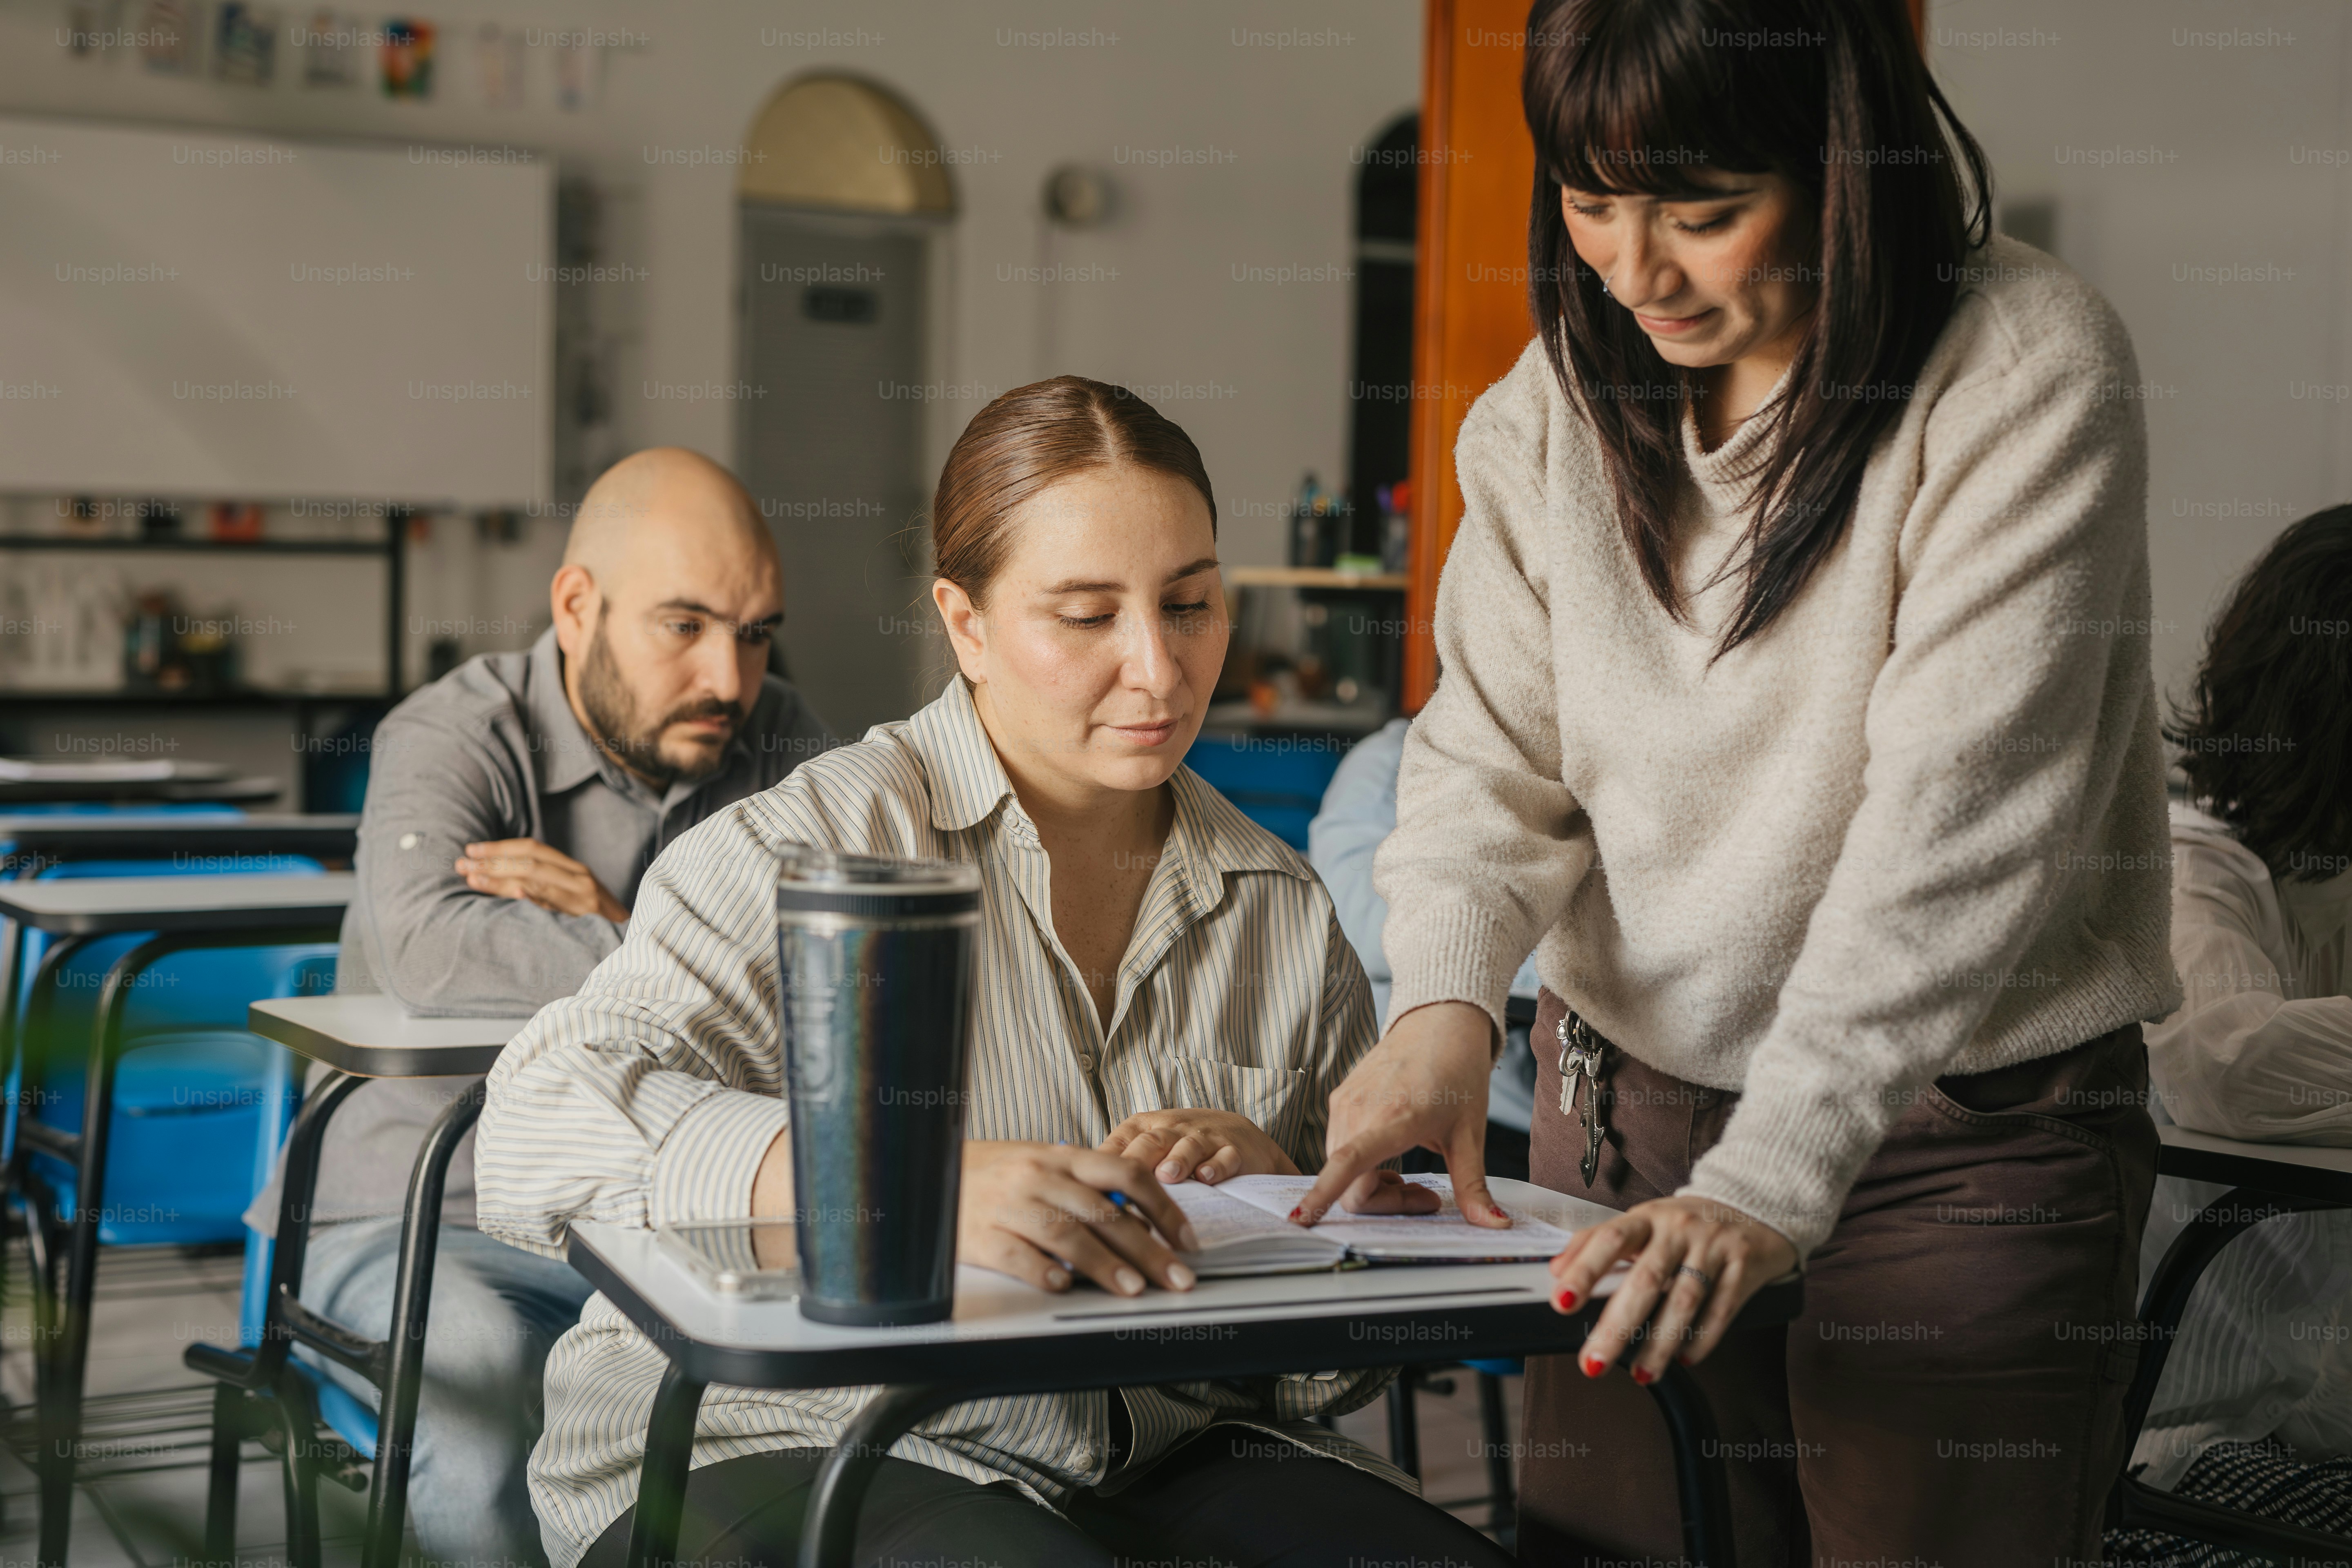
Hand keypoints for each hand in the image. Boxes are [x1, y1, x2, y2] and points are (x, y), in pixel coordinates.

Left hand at [457, 838, 629, 921]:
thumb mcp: (574, 895)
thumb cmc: (596, 921)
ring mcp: (583, 898)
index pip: (532, 848)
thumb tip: (504, 878)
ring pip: (537, 880)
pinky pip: (556, 905)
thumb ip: (547, 884)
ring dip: (502, 878)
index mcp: (574, 870)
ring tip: (473, 879)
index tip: (471, 850)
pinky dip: (537, 896)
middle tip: (461, 865)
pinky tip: (517, 892)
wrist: (632, 941)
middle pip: (530, 861)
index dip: (500, 847)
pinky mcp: (586, 918)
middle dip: (493, 862)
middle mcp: (579, 879)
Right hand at [958, 1141, 1202, 1296]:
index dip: (1164, 1208)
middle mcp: (1039, 1176)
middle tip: (1178, 1277)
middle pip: (1104, 1212)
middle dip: (1148, 1248)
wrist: (928, 1170)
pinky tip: (1061, 1285)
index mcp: (1062, 1157)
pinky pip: (1014, 1253)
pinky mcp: (980, 1234)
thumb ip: (1089, 1188)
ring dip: (1104, 1263)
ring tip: (1133, 1288)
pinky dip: (1040, 1269)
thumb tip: (1142, 1222)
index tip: (1187, 1240)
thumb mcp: (1046, 1166)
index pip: (1126, 1174)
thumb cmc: (997, 1173)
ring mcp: (1009, 1204)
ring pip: (1065, 1233)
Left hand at [1099, 1108, 1299, 1185]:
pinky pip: (1225, 1156)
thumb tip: (1084, 1196)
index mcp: (1146, 1127)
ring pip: (1188, 1145)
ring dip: (1177, 1159)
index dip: (1105, 1161)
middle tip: (1125, 1179)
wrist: (1240, 1135)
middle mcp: (1173, 1129)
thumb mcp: (1151, 1148)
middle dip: (1138, 1159)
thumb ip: (1122, 1166)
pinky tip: (1207, 1177)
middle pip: (1152, 1141)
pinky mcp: (1233, 1150)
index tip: (1089, 1183)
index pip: (1122, 1141)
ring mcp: (1204, 1138)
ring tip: (1167, 1175)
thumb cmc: (1183, 1145)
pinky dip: (1217, 1166)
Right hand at [1293, 1001, 1506, 1226]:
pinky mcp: (1340, 1098)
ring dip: (1372, 1185)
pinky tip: (1391, 1152)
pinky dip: (1361, 1165)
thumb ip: (1473, 1186)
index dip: (1322, 1196)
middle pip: (1349, 1183)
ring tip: (1407, 1174)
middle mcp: (1360, 1109)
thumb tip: (1495, 1225)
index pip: (1348, 1164)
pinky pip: (1339, 1148)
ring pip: (1341, 1168)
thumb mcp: (1470, 1134)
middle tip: (1423, 1195)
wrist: (1440, 1023)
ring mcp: (1345, 1102)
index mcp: (1395, 1117)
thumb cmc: (1457, 1072)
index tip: (1302, 1221)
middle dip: (1384, 1202)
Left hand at [1550, 1195, 1797, 1378]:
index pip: (1609, 1240)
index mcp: (1647, 1217)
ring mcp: (1713, 1247)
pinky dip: (1703, 1338)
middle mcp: (1679, 1229)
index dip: (1584, 1270)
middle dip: (1617, 1326)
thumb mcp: (1642, 1222)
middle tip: (1594, 1361)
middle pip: (1646, 1280)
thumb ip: (1596, 1242)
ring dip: (1659, 1343)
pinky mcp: (1744, 1266)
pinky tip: (1684, 1359)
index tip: (1562, 1302)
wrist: (1755, 1207)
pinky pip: (1721, 1309)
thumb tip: (1556, 1270)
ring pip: (1684, 1301)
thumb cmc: (1686, 1223)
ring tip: (1641, 1374)